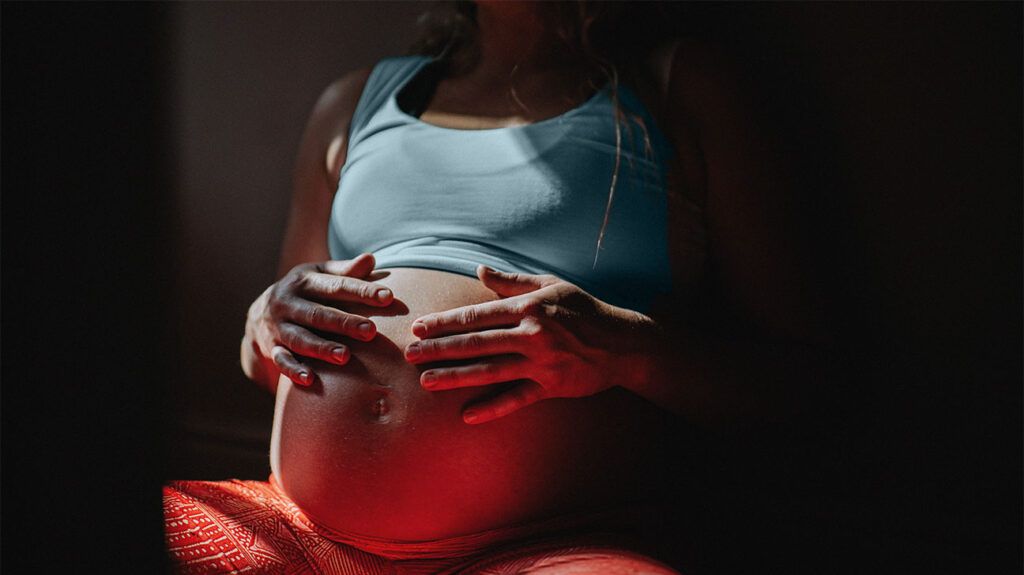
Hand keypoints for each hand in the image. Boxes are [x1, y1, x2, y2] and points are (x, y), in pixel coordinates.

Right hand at [245, 253, 393, 386]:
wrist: (261, 312)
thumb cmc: (306, 292)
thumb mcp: (321, 276)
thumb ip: (346, 271)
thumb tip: (371, 258)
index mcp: (304, 281)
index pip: (336, 286)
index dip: (362, 290)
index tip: (388, 297)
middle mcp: (288, 302)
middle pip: (318, 314)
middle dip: (344, 322)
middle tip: (370, 331)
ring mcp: (278, 326)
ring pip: (300, 338)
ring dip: (321, 348)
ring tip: (345, 356)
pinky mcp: (272, 348)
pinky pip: (281, 361)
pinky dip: (294, 370)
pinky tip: (309, 378)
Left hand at [404, 266, 655, 423]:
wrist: (623, 343)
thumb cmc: (583, 309)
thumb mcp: (550, 286)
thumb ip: (512, 282)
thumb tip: (480, 270)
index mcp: (528, 308)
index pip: (477, 315)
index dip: (445, 321)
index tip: (419, 327)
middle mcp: (532, 335)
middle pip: (476, 343)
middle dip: (440, 349)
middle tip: (410, 355)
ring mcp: (541, 363)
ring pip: (490, 371)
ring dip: (455, 377)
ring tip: (426, 382)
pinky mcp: (552, 386)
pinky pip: (517, 399)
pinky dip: (492, 409)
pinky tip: (468, 417)